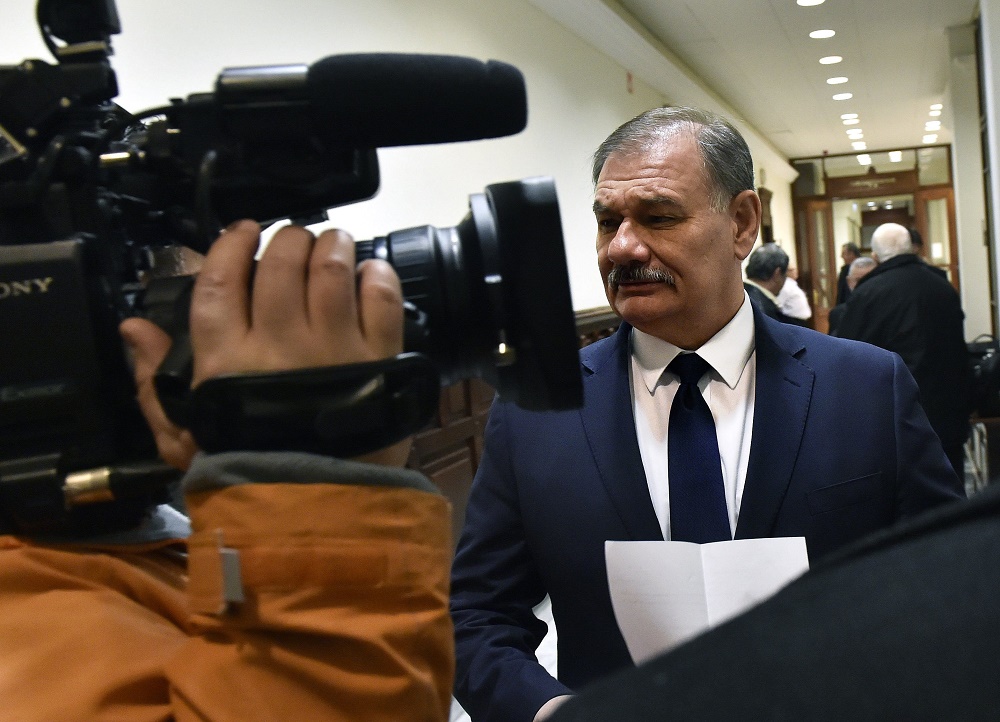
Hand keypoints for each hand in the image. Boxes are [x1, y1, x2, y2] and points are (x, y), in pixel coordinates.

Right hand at [121, 220, 409, 468]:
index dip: (230, 246)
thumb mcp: (186, 435)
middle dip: (287, 241)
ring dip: (333, 246)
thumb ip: (153, 382)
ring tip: (334, 246)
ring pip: (331, 269)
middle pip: (281, 264)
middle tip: (293, 243)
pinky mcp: (379, 359)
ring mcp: (333, 349)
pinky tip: (370, 275)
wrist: (314, 511)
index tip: (242, 232)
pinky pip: (381, 299)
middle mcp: (279, 344)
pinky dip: (376, 277)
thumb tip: (134, 328)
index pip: (222, 281)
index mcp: (226, 360)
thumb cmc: (248, 472)